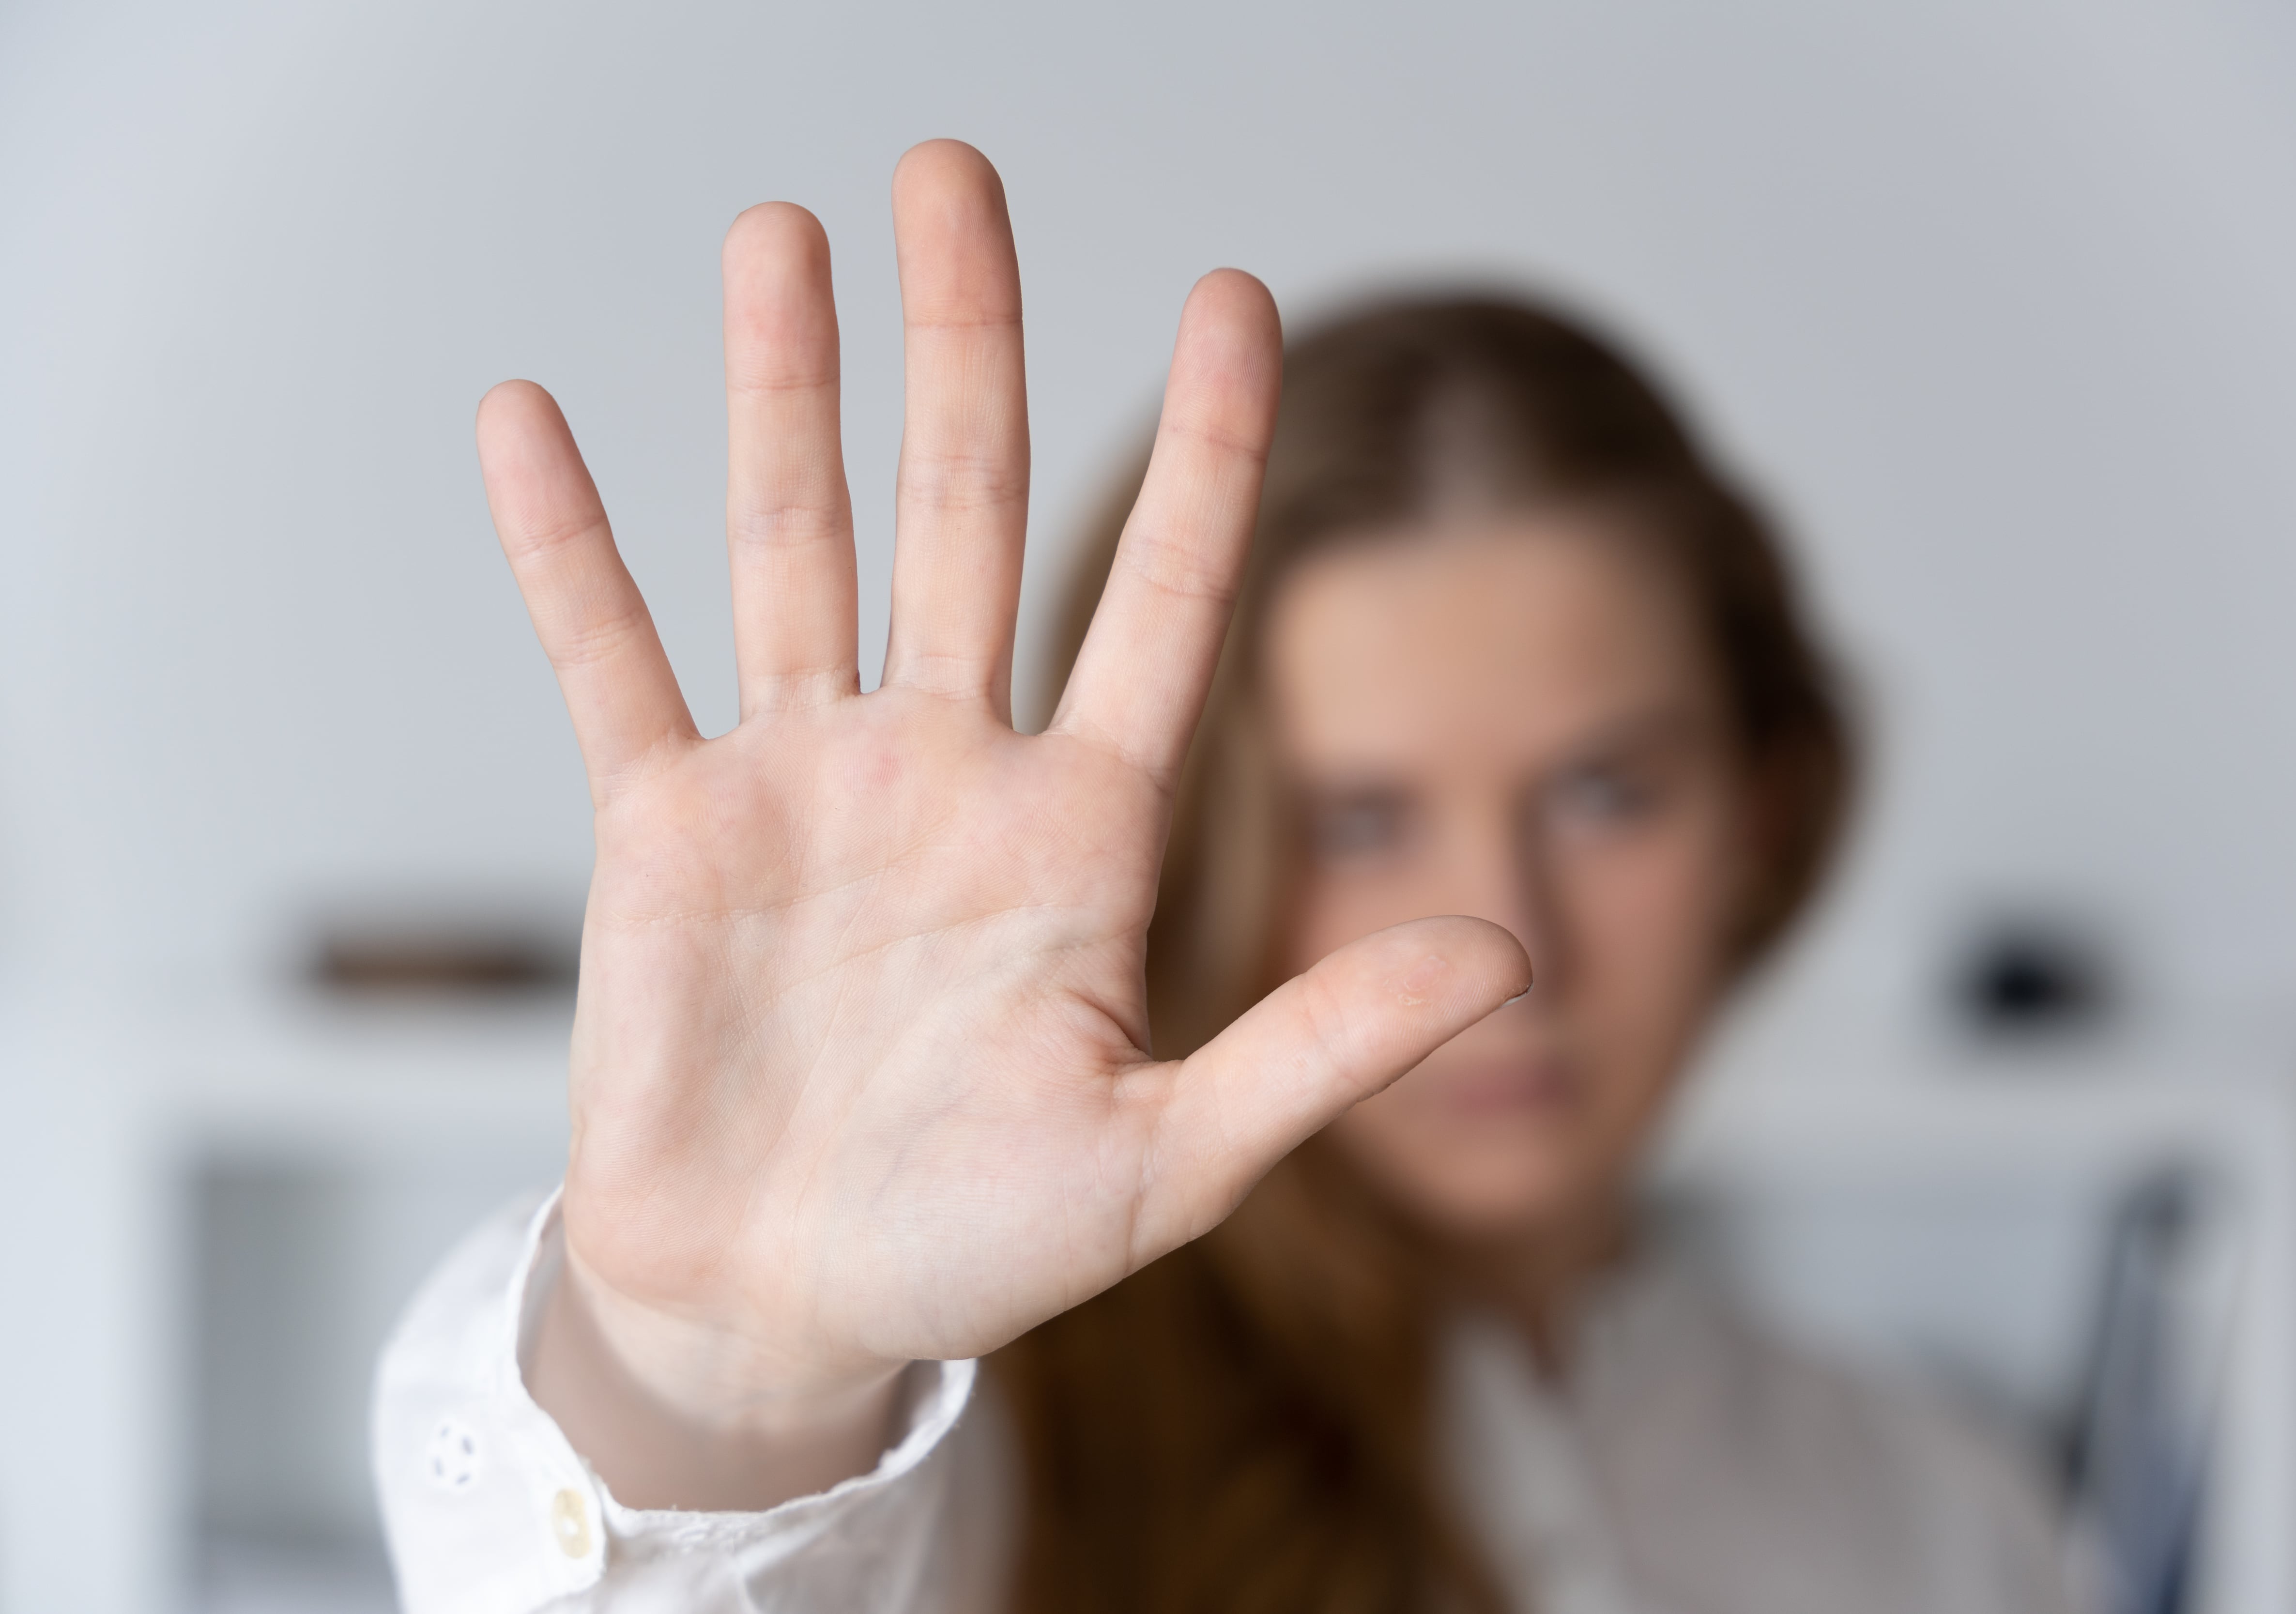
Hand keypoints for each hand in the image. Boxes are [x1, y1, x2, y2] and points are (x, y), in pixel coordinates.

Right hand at [478, 141, 1527, 1507]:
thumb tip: (1506, 960)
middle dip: (965, 341)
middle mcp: (948, 768)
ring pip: (799, 541)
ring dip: (785, 389)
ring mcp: (805, 782)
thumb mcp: (1167, 1159)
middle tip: (956, 172)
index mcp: (1081, 832)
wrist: (785, 1312)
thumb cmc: (976, 1247)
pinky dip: (568, 548)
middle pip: (967, 510)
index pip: (1166, 601)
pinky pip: (611, 657)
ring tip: (785, 232)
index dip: (1205, 452)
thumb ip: (1322, 1050)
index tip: (1235, 297)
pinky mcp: (669, 827)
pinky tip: (533, 420)